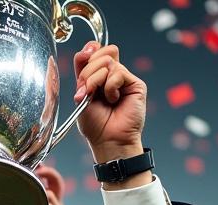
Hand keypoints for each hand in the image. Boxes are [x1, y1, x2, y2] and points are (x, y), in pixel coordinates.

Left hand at [74, 44, 146, 163]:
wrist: (109, 141)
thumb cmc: (95, 125)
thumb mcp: (81, 96)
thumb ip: (82, 72)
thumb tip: (86, 50)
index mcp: (98, 77)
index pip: (94, 51)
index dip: (87, 53)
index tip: (82, 60)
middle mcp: (112, 75)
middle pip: (100, 53)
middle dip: (88, 71)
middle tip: (86, 91)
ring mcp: (124, 79)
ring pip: (108, 61)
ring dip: (97, 79)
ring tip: (99, 97)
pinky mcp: (135, 84)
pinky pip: (118, 72)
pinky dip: (110, 86)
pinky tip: (113, 99)